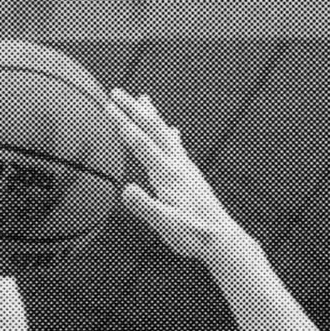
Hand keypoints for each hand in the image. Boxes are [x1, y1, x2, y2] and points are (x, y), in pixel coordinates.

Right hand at [108, 91, 246, 260]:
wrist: (222, 239)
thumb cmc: (194, 236)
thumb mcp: (166, 226)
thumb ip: (146, 207)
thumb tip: (126, 189)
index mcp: (168, 175)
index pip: (140, 143)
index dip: (122, 122)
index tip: (107, 105)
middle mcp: (178, 165)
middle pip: (152, 129)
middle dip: (132, 109)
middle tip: (115, 91)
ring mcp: (186, 167)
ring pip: (164, 133)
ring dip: (151, 115)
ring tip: (143, 98)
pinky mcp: (191, 174)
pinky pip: (176, 145)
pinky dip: (169, 133)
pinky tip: (172, 129)